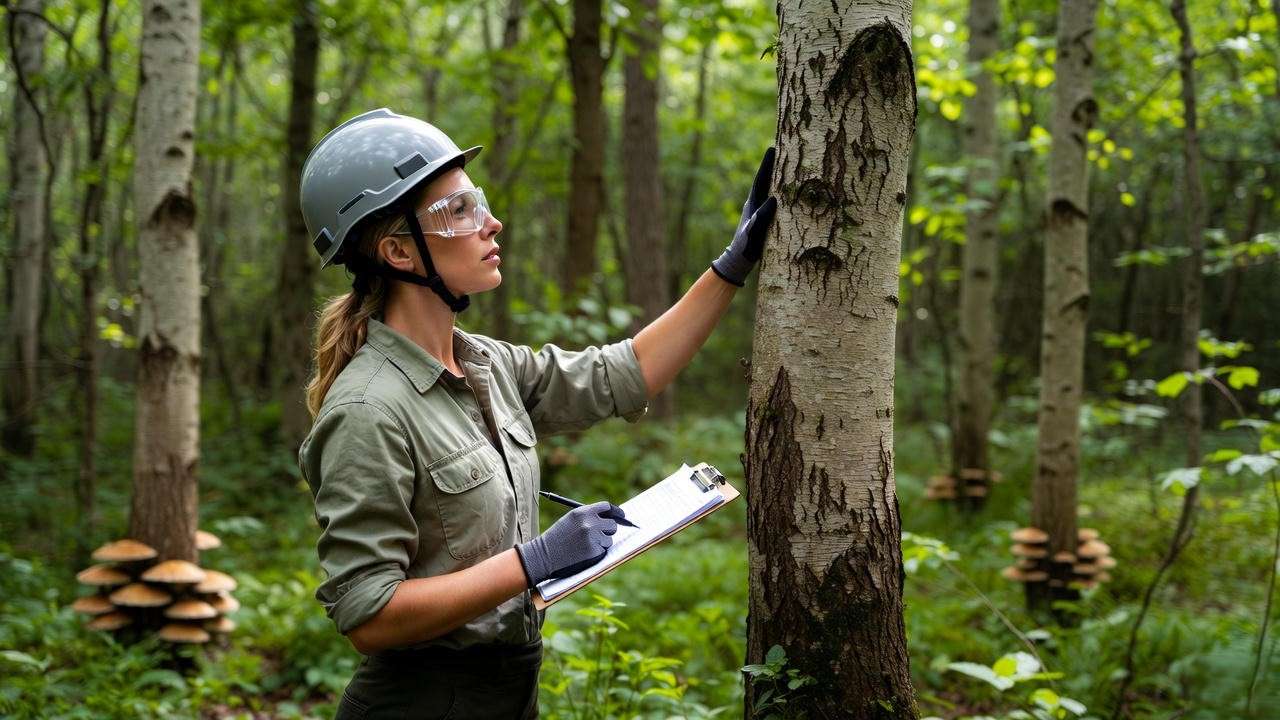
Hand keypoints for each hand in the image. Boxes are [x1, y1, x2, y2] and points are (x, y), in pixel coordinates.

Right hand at [516, 501, 620, 586]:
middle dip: (608, 530)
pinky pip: (604, 550)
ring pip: (609, 539)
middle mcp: (590, 523)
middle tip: (600, 535)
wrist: (543, 555)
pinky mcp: (594, 551)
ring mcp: (593, 538)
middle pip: (612, 524)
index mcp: (583, 512)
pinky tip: (583, 553)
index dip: (615, 512)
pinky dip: (597, 552)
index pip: (606, 507)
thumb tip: (610, 517)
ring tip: (584, 545)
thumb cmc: (556, 537)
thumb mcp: (570, 520)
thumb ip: (589, 516)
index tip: (621, 516)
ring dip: (602, 543)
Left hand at [710, 147, 777, 286]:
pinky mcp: (765, 218)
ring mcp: (760, 210)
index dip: (767, 164)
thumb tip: (774, 199)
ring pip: (771, 189)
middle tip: (782, 148)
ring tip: (788, 163)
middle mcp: (756, 203)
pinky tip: (789, 190)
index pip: (761, 179)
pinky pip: (775, 200)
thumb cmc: (745, 246)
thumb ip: (761, 216)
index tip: (772, 148)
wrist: (739, 260)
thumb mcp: (753, 231)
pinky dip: (782, 192)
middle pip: (767, 180)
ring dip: (778, 176)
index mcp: (752, 203)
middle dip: (774, 165)